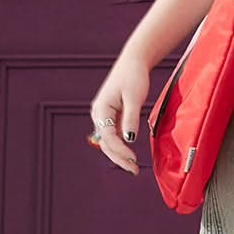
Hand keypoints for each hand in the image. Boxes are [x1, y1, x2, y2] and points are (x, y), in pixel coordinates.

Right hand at [88, 52, 150, 175]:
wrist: (133, 62)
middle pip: (105, 143)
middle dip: (118, 158)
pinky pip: (114, 135)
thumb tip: (129, 139)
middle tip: (134, 170)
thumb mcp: (134, 97)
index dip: (120, 150)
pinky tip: (130, 155)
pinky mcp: (112, 116)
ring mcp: (105, 115)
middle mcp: (99, 114)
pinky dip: (121, 146)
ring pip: (109, 141)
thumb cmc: (133, 76)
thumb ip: (131, 118)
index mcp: (101, 109)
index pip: (108, 137)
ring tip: (133, 167)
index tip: (134, 159)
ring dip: (119, 154)